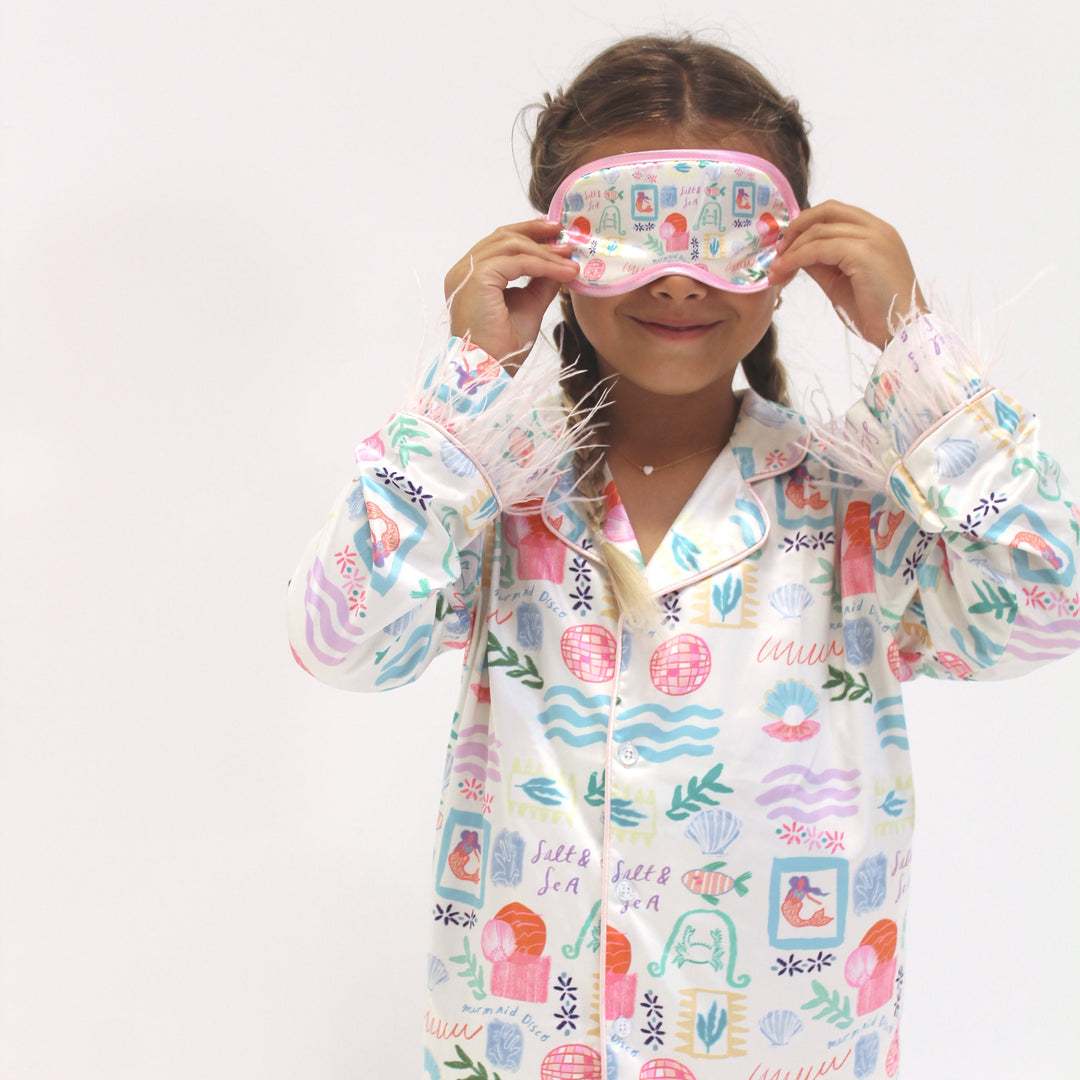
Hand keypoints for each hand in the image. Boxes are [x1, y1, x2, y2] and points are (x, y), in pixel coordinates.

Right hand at [444, 219, 579, 367]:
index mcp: (471, 277)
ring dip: (545, 250)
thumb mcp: (529, 307)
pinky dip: (544, 264)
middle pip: (503, 236)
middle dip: (536, 232)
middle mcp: (464, 270)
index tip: (555, 235)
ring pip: (511, 245)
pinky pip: (518, 262)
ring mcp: (468, 272)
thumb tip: (561, 262)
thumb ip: (541, 282)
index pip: (499, 244)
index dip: (528, 235)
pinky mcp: (477, 277)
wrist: (489, 372)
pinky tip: (563, 271)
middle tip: (564, 234)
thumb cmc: (503, 349)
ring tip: (569, 257)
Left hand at [767, 201, 926, 349]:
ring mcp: (873, 238)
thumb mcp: (841, 282)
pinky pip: (819, 248)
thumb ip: (821, 264)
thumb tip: (796, 254)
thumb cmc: (876, 312)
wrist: (901, 331)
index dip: (807, 223)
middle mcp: (877, 229)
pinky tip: (783, 271)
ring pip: (819, 230)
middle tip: (777, 252)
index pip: (836, 212)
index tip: (786, 246)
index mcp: (876, 232)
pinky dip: (796, 258)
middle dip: (796, 228)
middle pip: (827, 210)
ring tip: (775, 270)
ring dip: (791, 249)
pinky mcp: (863, 253)